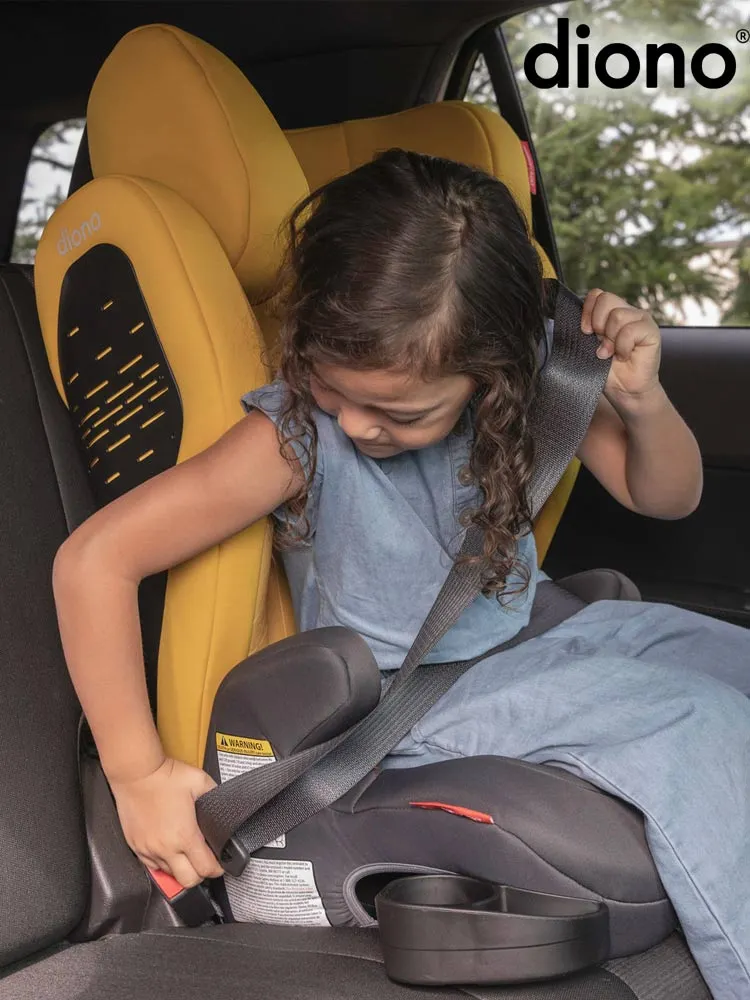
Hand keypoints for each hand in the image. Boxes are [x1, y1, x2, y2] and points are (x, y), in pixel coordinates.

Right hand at [109, 757, 223, 887]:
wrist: (135, 773)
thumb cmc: (165, 776)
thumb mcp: (200, 781)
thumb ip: (215, 796)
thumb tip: (223, 806)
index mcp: (185, 835)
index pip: (206, 868)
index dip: (218, 869)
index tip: (220, 863)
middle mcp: (166, 848)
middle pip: (188, 881)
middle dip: (200, 874)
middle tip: (205, 862)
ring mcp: (148, 849)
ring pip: (169, 874)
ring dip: (181, 868)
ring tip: (187, 854)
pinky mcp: (136, 847)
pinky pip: (152, 866)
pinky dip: (163, 863)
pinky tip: (169, 850)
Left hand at [581, 289, 661, 401]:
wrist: (623, 389)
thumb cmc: (606, 370)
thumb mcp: (589, 345)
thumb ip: (586, 328)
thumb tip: (577, 319)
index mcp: (611, 312)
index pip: (597, 294)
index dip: (587, 311)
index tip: (585, 331)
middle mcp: (627, 311)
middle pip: (605, 299)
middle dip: (597, 325)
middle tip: (601, 344)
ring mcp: (640, 319)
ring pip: (617, 315)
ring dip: (610, 340)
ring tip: (612, 353)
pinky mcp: (651, 330)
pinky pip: (630, 330)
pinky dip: (622, 347)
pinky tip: (625, 356)